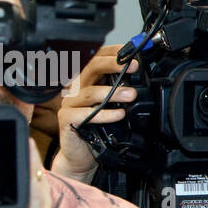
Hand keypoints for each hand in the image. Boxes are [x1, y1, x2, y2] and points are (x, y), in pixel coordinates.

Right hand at [50, 43, 133, 182]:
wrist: (81, 156)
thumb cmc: (97, 131)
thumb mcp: (112, 108)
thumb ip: (120, 94)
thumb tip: (141, 83)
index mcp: (88, 82)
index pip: (97, 59)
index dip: (111, 53)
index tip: (129, 52)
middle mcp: (77, 89)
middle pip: (91, 69)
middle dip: (113, 65)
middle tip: (132, 67)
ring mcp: (70, 103)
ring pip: (89, 92)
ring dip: (112, 92)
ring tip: (131, 94)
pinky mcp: (67, 119)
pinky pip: (85, 114)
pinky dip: (104, 114)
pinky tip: (118, 115)